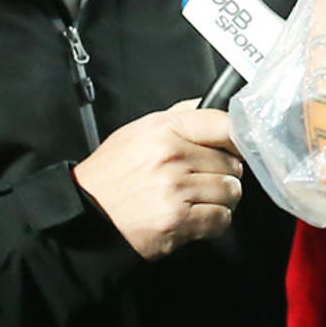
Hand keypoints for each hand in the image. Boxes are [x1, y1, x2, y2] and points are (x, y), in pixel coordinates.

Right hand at [72, 101, 243, 259]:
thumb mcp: (138, 132)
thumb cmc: (112, 175)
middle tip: (205, 180)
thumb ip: (178, 117)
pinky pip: (221, 219)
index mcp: (163, 129)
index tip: (238, 148)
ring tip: (199, 200)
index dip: (237, 138)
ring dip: (221, 199)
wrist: (87, 214)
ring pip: (230, 191)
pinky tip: (195, 217)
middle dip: (225, 174)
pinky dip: (214, 221)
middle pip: (232, 163)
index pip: (223, 124)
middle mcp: (171, 157)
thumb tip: (209, 105)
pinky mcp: (178, 221)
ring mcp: (175, 190)